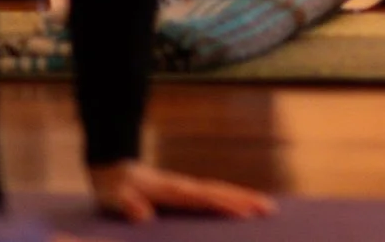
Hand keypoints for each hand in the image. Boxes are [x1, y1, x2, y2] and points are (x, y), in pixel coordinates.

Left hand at [90, 160, 273, 223]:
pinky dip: (232, 197)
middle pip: (222, 192)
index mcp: (174, 190)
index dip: (225, 206)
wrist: (114, 168)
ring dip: (244, 197)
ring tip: (266, 206)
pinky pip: (215, 194)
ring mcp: (189, 187)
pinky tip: (242, 204)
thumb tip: (143, 217)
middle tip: (270, 209)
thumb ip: (129, 205)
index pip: (205, 199)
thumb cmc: (115, 187)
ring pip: (222, 191)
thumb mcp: (116, 197)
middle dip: (246, 199)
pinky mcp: (188, 191)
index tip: (246, 214)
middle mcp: (187, 186)